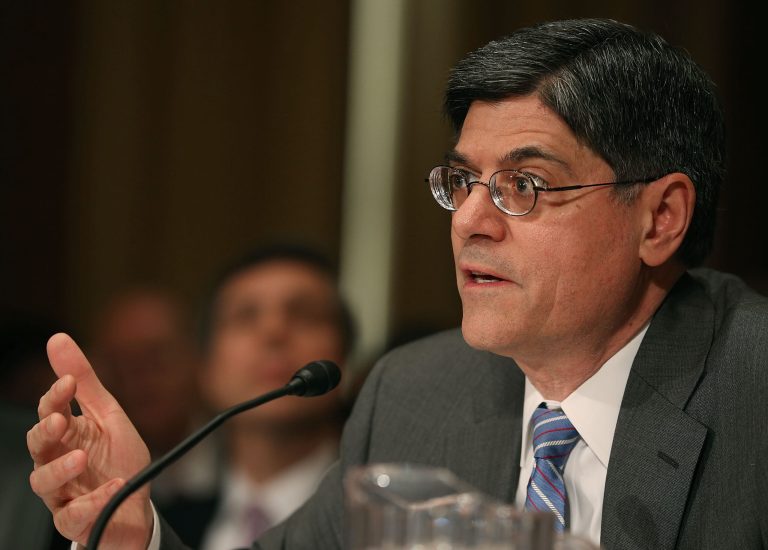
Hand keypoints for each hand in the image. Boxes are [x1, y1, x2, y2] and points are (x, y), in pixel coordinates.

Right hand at [27, 333, 152, 549]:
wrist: (136, 509)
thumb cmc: (119, 461)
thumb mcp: (109, 416)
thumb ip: (84, 382)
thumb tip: (57, 339)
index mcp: (68, 434)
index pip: (50, 410)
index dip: (55, 395)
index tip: (69, 381)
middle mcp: (59, 461)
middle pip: (37, 445)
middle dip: (45, 431)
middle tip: (61, 421)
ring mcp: (63, 492)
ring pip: (42, 482)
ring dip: (60, 468)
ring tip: (82, 457)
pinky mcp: (74, 520)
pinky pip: (72, 515)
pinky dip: (91, 501)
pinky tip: (111, 486)